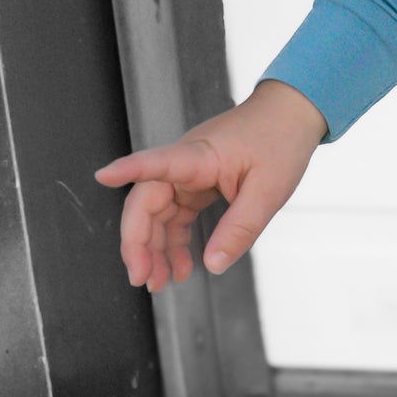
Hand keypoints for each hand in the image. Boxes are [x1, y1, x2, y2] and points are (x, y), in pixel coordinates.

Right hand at [95, 80, 327, 291]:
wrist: (293, 115)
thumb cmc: (281, 140)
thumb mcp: (268, 191)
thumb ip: (239, 228)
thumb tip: (213, 265)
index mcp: (199, 156)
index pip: (156, 162)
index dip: (128, 170)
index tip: (103, 176)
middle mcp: (186, 162)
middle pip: (146, 202)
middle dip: (138, 243)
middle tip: (143, 279)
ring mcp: (189, 173)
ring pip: (157, 214)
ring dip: (154, 248)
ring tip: (160, 282)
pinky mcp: (197, 182)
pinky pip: (176, 214)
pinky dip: (174, 241)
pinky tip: (180, 265)